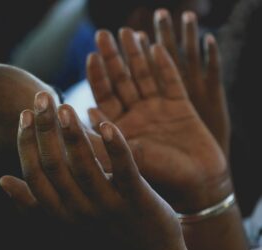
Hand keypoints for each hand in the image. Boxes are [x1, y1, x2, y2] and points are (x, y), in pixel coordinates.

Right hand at [1, 92, 204, 249]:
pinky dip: (115, 147)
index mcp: (61, 214)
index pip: (34, 174)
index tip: (24, 114)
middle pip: (55, 165)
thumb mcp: (66, 223)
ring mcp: (109, 207)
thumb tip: (3, 181)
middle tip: (41, 97)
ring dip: (72, 134)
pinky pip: (124, 171)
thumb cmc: (104, 236)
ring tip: (63, 105)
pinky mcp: (137, 201)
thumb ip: (35, 204)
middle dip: (44, 128)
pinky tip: (105, 122)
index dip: (26, 143)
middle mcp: (80, 211)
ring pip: (85, 165)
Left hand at [87, 28, 231, 212]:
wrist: (199, 183)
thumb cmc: (163, 176)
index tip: (90, 57)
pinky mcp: (181, 106)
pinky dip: (165, 65)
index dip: (98, 77)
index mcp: (121, 129)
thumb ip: (108, 137)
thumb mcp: (130, 158)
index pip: (105, 98)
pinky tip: (156, 47)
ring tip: (127, 32)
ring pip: (145, 77)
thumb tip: (84, 111)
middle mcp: (137, 117)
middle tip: (102, 34)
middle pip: (122, 82)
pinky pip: (172, 81)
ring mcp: (159, 110)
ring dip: (136, 55)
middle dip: (113, 59)